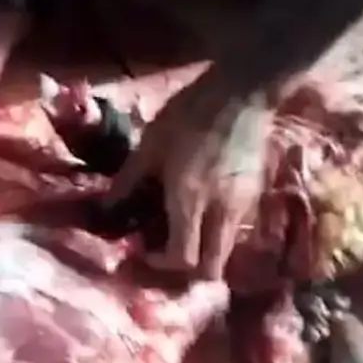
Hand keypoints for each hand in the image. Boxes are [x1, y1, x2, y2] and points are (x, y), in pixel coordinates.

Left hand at [105, 78, 272, 278]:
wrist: (244, 90)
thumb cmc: (190, 114)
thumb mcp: (150, 145)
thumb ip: (128, 181)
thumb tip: (106, 208)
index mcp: (190, 200)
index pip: (182, 258)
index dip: (161, 264)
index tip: (144, 250)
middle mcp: (220, 212)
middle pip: (211, 268)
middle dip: (188, 272)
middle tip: (167, 253)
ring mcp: (243, 206)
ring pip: (225, 252)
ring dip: (204, 253)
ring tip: (183, 232)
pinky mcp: (256, 195)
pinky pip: (235, 230)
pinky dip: (216, 234)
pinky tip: (201, 213)